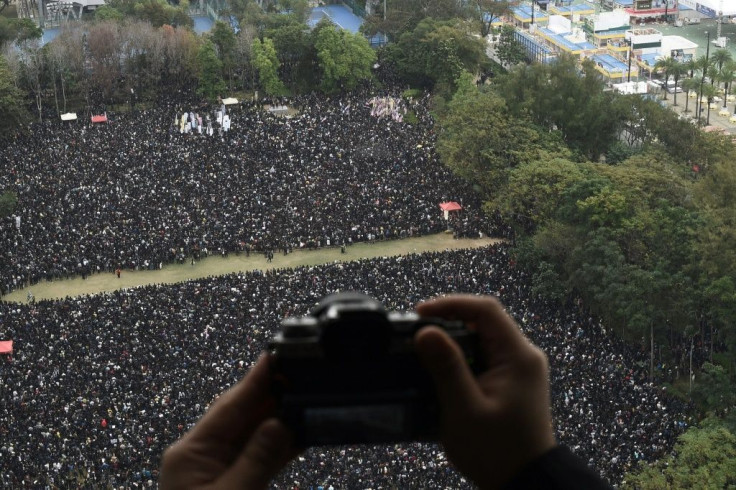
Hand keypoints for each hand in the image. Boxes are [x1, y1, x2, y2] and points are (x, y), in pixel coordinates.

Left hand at [160, 354, 299, 488]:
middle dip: (271, 396)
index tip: (272, 357)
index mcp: (189, 453)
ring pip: (253, 435)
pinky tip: (300, 435)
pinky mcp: (232, 483)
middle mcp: (201, 455)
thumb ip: (255, 461)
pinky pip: (259, 457)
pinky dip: (280, 447)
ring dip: (280, 421)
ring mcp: (216, 469)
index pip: (227, 407)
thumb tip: (280, 424)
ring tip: (305, 400)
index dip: (253, 380)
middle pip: (242, 416)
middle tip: (298, 374)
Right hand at [415, 295, 555, 488]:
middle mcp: (523, 356)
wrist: (524, 484)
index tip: (420, 314)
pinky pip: (484, 356)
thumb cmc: (496, 451)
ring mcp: (519, 369)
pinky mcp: (511, 382)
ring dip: (453, 341)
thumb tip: (425, 331)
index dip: (451, 304)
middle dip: (448, 322)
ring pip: (481, 339)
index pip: (486, 309)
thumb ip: (446, 367)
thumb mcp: (464, 409)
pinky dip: (461, 358)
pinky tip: (441, 371)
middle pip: (483, 321)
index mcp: (518, 356)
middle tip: (416, 334)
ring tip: (423, 352)